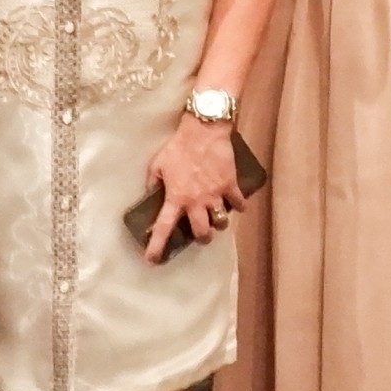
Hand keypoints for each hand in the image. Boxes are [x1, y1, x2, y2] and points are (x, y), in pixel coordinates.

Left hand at [142, 118, 245, 262]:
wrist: (204, 131)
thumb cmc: (178, 146)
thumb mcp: (157, 164)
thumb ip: (153, 183)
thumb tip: (151, 194)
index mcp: (176, 198)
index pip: (164, 228)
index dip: (157, 247)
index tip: (152, 260)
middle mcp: (196, 202)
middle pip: (203, 233)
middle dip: (202, 238)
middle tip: (201, 233)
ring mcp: (216, 194)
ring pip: (222, 222)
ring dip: (219, 223)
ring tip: (217, 218)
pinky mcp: (231, 184)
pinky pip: (239, 202)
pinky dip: (239, 205)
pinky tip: (236, 203)